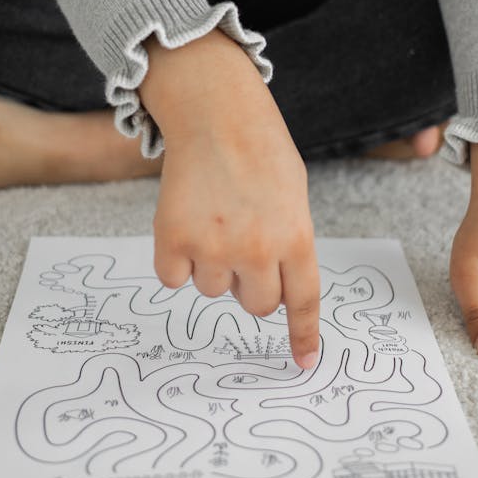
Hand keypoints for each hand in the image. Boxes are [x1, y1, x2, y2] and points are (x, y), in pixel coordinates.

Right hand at [140, 29, 321, 369]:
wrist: (215, 114)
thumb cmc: (260, 152)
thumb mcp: (293, 199)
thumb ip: (289, 245)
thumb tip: (271, 289)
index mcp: (296, 238)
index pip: (302, 302)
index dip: (303, 335)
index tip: (303, 363)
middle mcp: (257, 249)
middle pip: (255, 304)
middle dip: (250, 283)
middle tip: (243, 241)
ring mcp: (213, 246)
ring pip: (212, 290)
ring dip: (212, 265)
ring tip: (214, 219)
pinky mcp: (173, 239)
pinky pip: (174, 277)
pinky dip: (176, 260)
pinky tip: (186, 223)